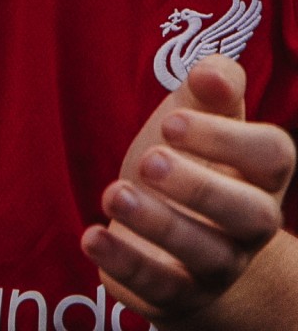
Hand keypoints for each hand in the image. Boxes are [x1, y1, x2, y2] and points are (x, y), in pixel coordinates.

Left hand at [85, 56, 294, 319]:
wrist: (177, 245)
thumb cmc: (189, 164)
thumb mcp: (197, 121)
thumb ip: (208, 91)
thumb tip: (212, 70)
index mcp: (259, 175)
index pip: (273, 157)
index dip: (227, 138)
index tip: (169, 121)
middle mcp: (248, 225)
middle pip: (253, 215)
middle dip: (202, 187)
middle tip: (148, 160)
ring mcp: (217, 264)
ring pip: (207, 255)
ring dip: (159, 223)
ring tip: (113, 193)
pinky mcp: (178, 293)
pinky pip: (162, 287)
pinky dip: (126, 264)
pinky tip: (91, 236)